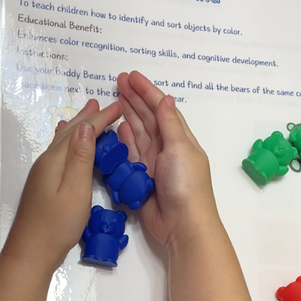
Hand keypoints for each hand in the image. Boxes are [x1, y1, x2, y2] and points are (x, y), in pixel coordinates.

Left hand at [2, 99, 122, 273]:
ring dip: (78, 125)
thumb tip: (85, 127)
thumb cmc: (57, 225)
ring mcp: (43, 172)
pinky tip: (64, 139)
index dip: (101, 118)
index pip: (82, 132)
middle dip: (89, 117)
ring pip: (64, 140)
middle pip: (70, 132)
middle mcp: (47, 161)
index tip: (119, 107)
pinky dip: (67, 139)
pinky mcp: (44, 183)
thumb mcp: (75, 190)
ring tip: (88, 112)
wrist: (32, 251)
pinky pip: (60, 151)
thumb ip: (81, 158)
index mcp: (56, 161)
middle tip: (105, 103)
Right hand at [117, 71, 220, 251]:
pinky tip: (118, 127)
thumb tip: (166, 98)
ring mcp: (153, 164)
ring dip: (128, 116)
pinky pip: (129, 155)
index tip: (132, 76)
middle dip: (134, 99)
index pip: (162, 109)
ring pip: (138, 134)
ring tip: (115, 98)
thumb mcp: (180, 148)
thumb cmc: (185, 184)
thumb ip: (170, 124)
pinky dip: (124, 140)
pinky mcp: (141, 178)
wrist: (182, 224)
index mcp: (180, 139)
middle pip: (148, 118)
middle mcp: (166, 148)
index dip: (147, 91)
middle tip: (118, 81)